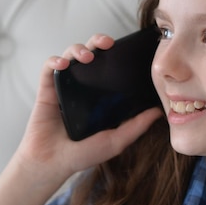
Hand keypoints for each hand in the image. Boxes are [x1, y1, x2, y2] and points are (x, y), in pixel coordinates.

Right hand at [13, 34, 162, 186]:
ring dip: (78, 49)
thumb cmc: (81, 154)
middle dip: (98, 41)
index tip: (127, 50)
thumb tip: (158, 112)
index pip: (108, 66)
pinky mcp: (47, 89)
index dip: (116, 54)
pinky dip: (55, 61)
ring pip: (70, 55)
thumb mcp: (115, 141)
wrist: (52, 163)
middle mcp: (82, 86)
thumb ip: (136, 127)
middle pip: (90, 53)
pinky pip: (49, 67)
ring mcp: (64, 86)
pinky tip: (62, 65)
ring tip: (86, 57)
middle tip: (107, 43)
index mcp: (99, 95)